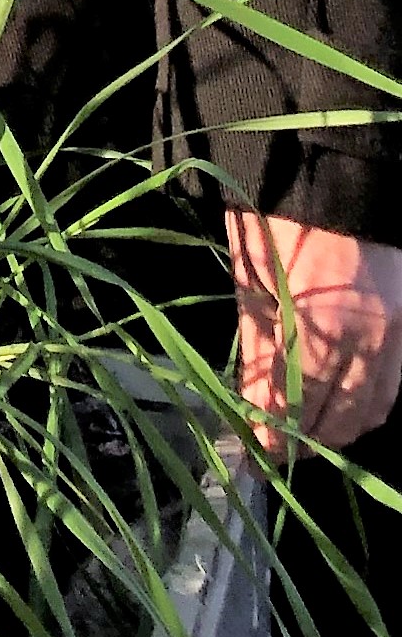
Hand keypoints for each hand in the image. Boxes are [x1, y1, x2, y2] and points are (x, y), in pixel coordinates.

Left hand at [228, 205, 401, 452]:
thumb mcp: (251, 291)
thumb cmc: (272, 229)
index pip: (299, 403)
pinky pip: (388, 387)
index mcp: (318, 326)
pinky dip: (363, 410)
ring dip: (337, 432)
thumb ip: (255, 353)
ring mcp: (390, 335)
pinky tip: (336, 415)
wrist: (325, 181)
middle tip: (270, 454)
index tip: (254, 455)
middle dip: (304, 443)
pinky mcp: (399, 330)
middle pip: (339, 417)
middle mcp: (364, 339)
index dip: (275, 434)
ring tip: (300, 439)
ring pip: (371, 409)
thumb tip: (251, 410)